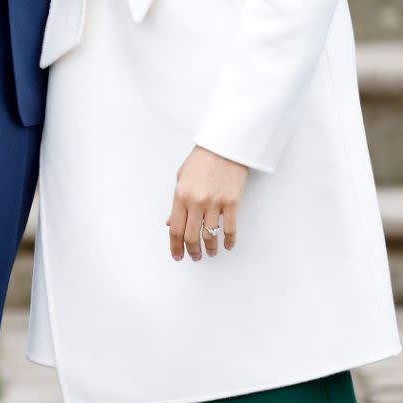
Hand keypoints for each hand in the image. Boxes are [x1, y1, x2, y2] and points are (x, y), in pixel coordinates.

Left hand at [166, 146, 247, 261]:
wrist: (225, 144)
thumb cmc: (202, 159)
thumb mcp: (181, 177)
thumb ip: (176, 203)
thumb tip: (170, 223)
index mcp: (181, 195)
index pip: (175, 229)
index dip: (175, 246)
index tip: (177, 255)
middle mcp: (196, 201)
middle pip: (192, 236)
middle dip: (193, 251)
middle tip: (195, 257)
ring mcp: (215, 202)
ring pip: (210, 236)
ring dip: (210, 249)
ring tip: (211, 252)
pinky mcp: (232, 202)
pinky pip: (230, 228)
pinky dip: (228, 241)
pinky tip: (227, 246)